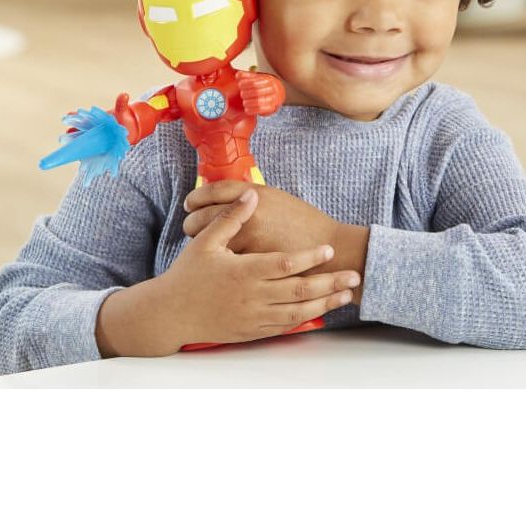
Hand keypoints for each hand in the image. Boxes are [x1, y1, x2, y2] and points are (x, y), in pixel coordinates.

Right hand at [159, 188, 358, 346]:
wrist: (171, 314)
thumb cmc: (188, 275)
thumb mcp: (205, 242)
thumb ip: (231, 218)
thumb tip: (251, 194)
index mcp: (243, 272)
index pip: (285, 264)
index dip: (310, 257)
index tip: (328, 249)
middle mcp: (252, 297)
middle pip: (300, 290)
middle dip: (330, 283)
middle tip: (354, 275)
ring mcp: (254, 317)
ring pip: (298, 312)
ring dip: (325, 303)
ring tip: (345, 295)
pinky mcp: (252, 331)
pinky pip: (285, 326)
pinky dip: (306, 318)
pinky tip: (320, 311)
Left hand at [183, 181, 334, 254]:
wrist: (330, 250)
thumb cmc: (304, 224)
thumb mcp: (277, 200)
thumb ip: (252, 198)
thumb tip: (228, 197)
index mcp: (256, 194)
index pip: (211, 191)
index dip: (196, 197)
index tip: (190, 203)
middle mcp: (248, 214)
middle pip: (201, 216)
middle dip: (191, 222)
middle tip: (190, 225)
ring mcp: (248, 240)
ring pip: (207, 241)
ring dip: (200, 243)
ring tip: (203, 246)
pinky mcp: (250, 263)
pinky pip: (221, 260)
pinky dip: (216, 260)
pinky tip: (216, 262)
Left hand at [238, 70, 283, 115]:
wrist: (278, 94)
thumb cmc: (264, 85)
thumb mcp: (258, 78)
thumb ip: (247, 76)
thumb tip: (238, 75)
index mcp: (268, 80)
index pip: (254, 83)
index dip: (244, 84)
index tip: (240, 85)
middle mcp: (272, 89)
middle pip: (256, 92)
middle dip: (246, 94)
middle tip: (242, 94)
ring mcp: (273, 99)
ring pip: (258, 102)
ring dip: (248, 102)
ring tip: (244, 102)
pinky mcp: (272, 108)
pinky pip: (260, 110)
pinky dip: (251, 110)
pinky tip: (247, 109)